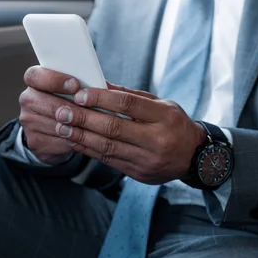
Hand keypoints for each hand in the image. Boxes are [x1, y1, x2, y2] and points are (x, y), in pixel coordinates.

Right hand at [19, 66, 83, 164]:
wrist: (59, 131)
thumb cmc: (73, 103)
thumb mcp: (77, 89)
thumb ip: (84, 83)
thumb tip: (101, 86)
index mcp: (35, 82)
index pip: (34, 76)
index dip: (53, 80)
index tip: (75, 85)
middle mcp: (27, 100)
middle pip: (41, 101)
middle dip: (67, 105)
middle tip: (86, 108)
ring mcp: (28, 123)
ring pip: (51, 124)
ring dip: (73, 125)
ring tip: (91, 124)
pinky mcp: (35, 142)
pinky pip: (57, 141)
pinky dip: (73, 140)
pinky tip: (84, 137)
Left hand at [52, 82, 206, 183]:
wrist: (195, 158)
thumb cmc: (174, 124)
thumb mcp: (161, 104)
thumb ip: (131, 96)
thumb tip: (99, 84)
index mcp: (164, 117)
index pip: (128, 105)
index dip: (101, 99)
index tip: (79, 94)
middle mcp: (157, 139)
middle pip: (114, 127)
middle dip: (84, 119)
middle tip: (62, 111)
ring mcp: (148, 160)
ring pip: (108, 147)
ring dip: (81, 136)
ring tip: (62, 126)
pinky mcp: (139, 174)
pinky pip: (108, 160)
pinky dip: (89, 149)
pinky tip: (75, 140)